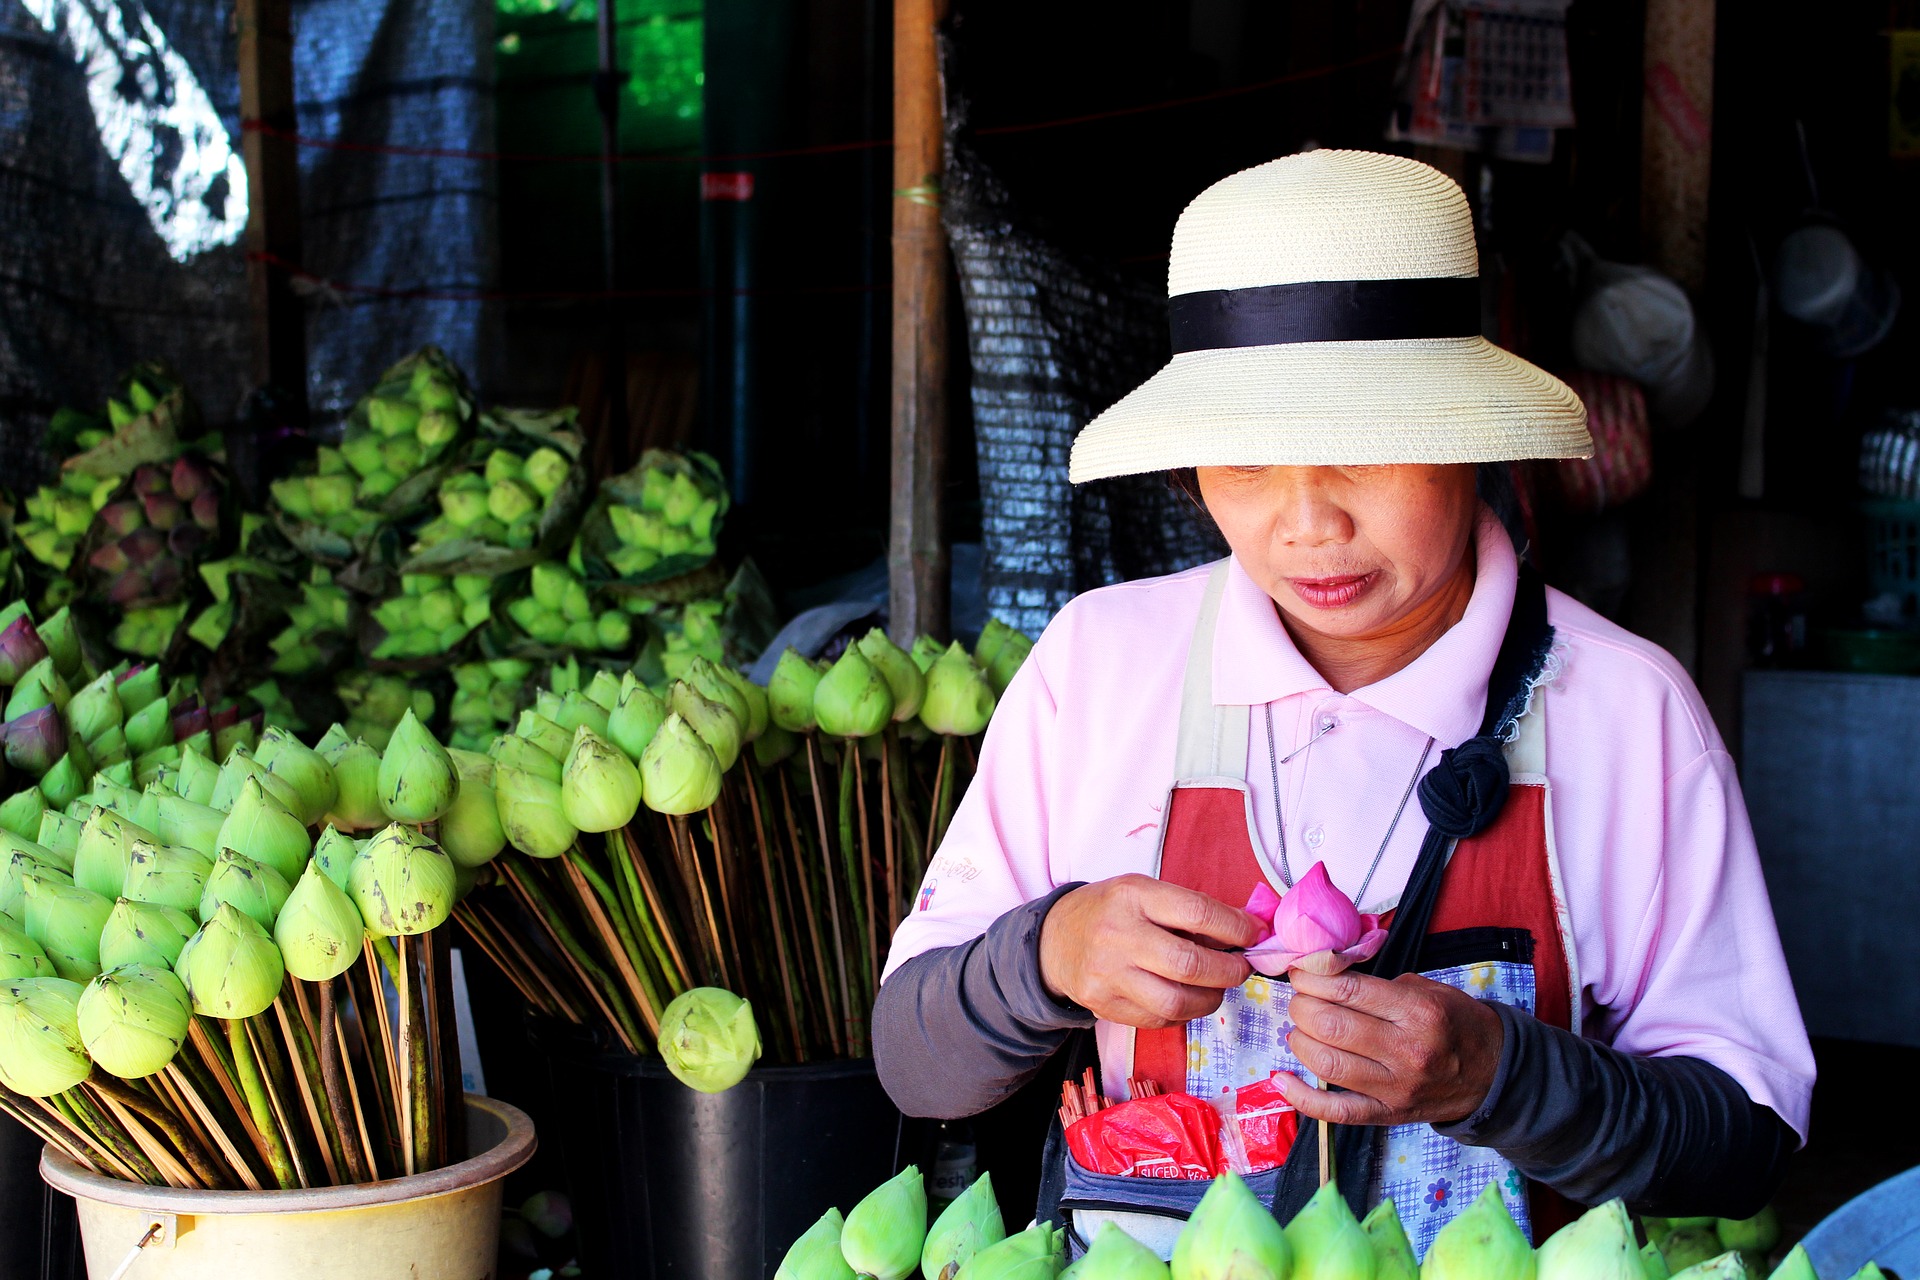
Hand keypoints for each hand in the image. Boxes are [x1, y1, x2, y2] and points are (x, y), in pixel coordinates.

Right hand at [1038, 874, 1260, 1028]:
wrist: (1053, 941)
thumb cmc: (1109, 911)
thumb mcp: (1143, 892)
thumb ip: (1188, 908)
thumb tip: (1245, 930)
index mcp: (1133, 896)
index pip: (1197, 912)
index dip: (1235, 928)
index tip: (1253, 935)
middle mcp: (1118, 935)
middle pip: (1189, 964)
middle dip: (1229, 971)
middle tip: (1241, 969)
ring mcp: (1109, 975)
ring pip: (1176, 1002)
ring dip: (1210, 999)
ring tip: (1216, 988)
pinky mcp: (1105, 1006)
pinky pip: (1159, 1020)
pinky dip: (1183, 1013)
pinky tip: (1186, 999)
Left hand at [1275, 969, 1504, 1126]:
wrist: (1493, 1072)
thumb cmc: (1455, 1022)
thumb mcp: (1428, 989)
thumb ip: (1378, 984)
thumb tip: (1325, 976)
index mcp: (1418, 1012)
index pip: (1349, 990)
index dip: (1313, 977)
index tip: (1301, 971)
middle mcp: (1406, 1051)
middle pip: (1331, 1026)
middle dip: (1302, 1006)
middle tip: (1300, 998)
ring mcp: (1395, 1088)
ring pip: (1327, 1065)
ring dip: (1299, 1040)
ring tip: (1299, 1027)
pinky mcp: (1387, 1114)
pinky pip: (1336, 1112)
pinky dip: (1302, 1098)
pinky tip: (1281, 1080)